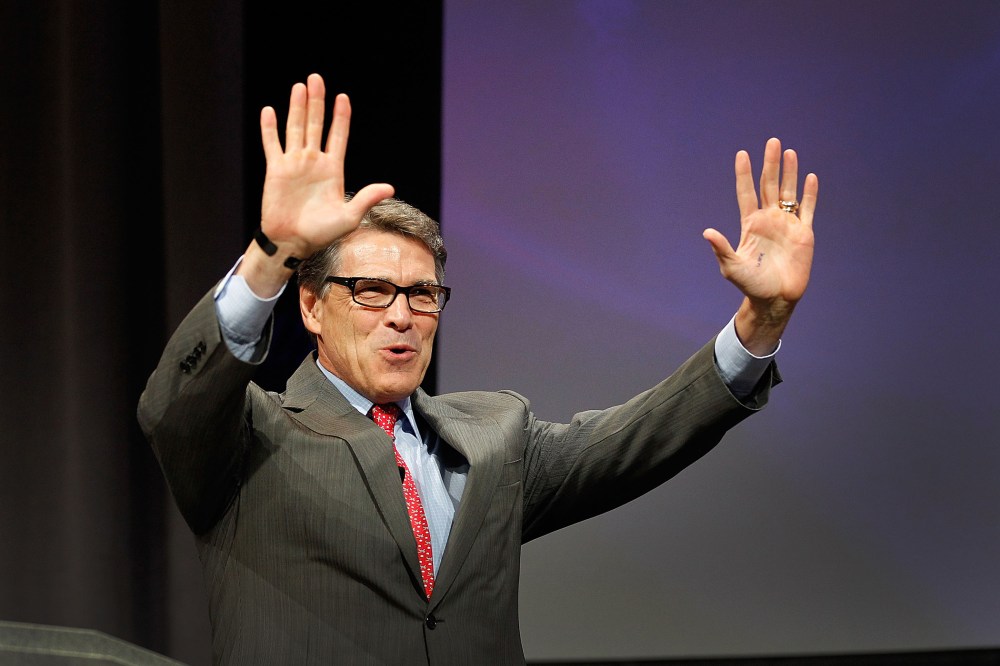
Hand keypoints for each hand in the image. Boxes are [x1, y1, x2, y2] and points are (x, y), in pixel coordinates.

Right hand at [258, 73, 393, 259]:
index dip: (341, 117)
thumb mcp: (349, 217)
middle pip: (316, 124)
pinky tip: (269, 111)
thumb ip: (366, 198)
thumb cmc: (322, 234)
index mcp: (333, 170)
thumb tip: (390, 187)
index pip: (338, 136)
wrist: (293, 243)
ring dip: (297, 107)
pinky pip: (272, 144)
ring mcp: (294, 164)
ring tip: (300, 86)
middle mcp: (314, 162)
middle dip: (317, 101)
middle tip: (316, 78)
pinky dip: (270, 128)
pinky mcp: (275, 170)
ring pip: (296, 128)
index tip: (343, 98)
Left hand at [703, 137, 817, 353]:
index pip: (746, 193)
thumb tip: (707, 232)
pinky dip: (809, 194)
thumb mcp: (732, 267)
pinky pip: (807, 209)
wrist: (775, 299)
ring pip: (788, 192)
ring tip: (789, 151)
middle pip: (769, 185)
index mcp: (750, 224)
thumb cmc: (751, 284)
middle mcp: (768, 220)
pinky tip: (810, 177)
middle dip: (770, 164)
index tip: (741, 154)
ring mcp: (786, 225)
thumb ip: (722, 248)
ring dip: (789, 172)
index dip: (744, 174)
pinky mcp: (803, 233)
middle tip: (772, 142)